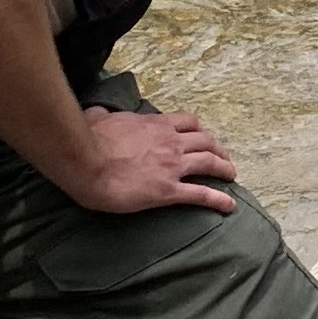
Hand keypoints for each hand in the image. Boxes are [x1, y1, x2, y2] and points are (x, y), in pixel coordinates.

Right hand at [71, 107, 239, 214]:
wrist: (86, 162)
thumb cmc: (89, 140)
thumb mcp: (97, 118)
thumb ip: (103, 115)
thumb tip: (97, 112)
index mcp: (156, 124)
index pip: (188, 122)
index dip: (199, 130)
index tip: (203, 136)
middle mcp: (171, 142)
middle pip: (206, 141)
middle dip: (218, 149)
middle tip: (222, 158)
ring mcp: (173, 166)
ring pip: (209, 163)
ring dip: (224, 168)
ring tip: (231, 175)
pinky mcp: (168, 191)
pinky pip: (201, 194)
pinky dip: (219, 200)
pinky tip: (229, 206)